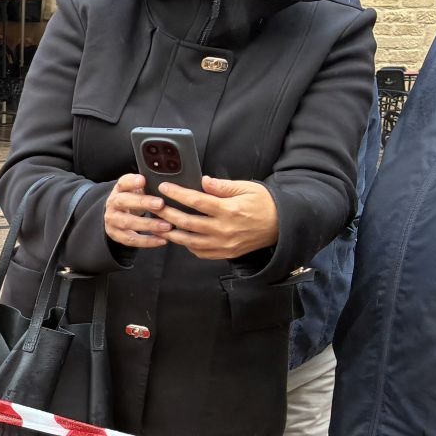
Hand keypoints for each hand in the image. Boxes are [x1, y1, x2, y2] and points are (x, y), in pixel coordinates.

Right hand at [103, 173, 171, 249]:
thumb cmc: (134, 200)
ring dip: (148, 224)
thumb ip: (148, 185)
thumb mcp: (137, 189)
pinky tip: (162, 240)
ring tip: (167, 226)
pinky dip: (147, 241)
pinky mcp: (116, 235)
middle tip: (160, 204)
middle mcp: (112, 204)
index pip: (123, 183)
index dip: (132, 182)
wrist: (116, 215)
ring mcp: (112, 220)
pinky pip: (131, 239)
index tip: (143, 180)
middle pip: (123, 201)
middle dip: (142, 203)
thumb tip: (169, 184)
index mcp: (119, 190)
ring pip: (127, 222)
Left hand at [155, 177, 279, 259]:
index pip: (196, 201)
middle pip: (187, 222)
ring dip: (170, 233)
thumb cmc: (264, 204)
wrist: (282, 226)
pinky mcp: (224, 254)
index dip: (177, 194)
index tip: (164, 188)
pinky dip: (186, 244)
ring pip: (188, 241)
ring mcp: (223, 244)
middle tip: (154, 206)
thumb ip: (223, 186)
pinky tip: (178, 236)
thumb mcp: (247, 188)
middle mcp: (224, 229)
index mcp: (229, 210)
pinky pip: (199, 252)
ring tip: (157, 225)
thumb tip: (202, 181)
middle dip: (167, 213)